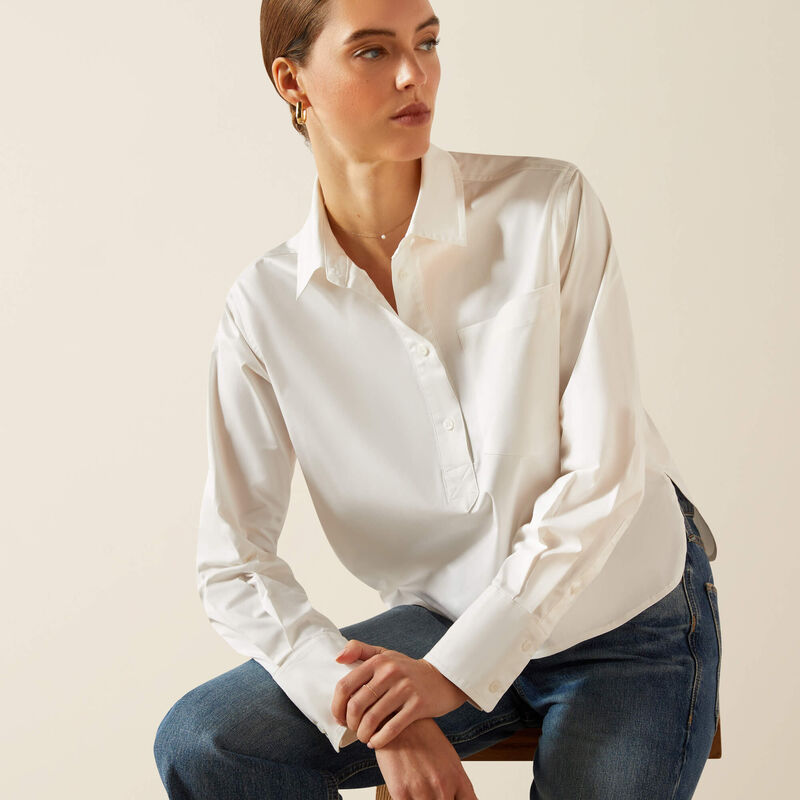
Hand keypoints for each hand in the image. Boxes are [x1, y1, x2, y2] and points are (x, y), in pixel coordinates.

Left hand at [331, 639, 471, 747]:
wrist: (442, 678)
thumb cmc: (407, 669)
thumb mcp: (385, 654)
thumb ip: (360, 650)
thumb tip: (336, 659)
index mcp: (378, 660)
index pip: (345, 685)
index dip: (337, 706)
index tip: (339, 717)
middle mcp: (390, 672)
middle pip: (356, 705)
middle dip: (350, 723)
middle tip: (353, 729)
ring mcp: (405, 688)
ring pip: (372, 719)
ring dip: (363, 734)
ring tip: (364, 737)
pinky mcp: (418, 705)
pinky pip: (391, 728)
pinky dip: (379, 740)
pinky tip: (375, 742)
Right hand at [373, 717, 478, 799]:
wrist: (396, 718)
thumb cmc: (422, 737)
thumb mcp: (447, 757)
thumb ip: (455, 783)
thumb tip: (456, 798)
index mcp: (457, 777)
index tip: (452, 799)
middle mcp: (442, 786)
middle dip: (440, 799)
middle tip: (431, 792)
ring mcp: (422, 790)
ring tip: (417, 786)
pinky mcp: (401, 793)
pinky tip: (406, 791)